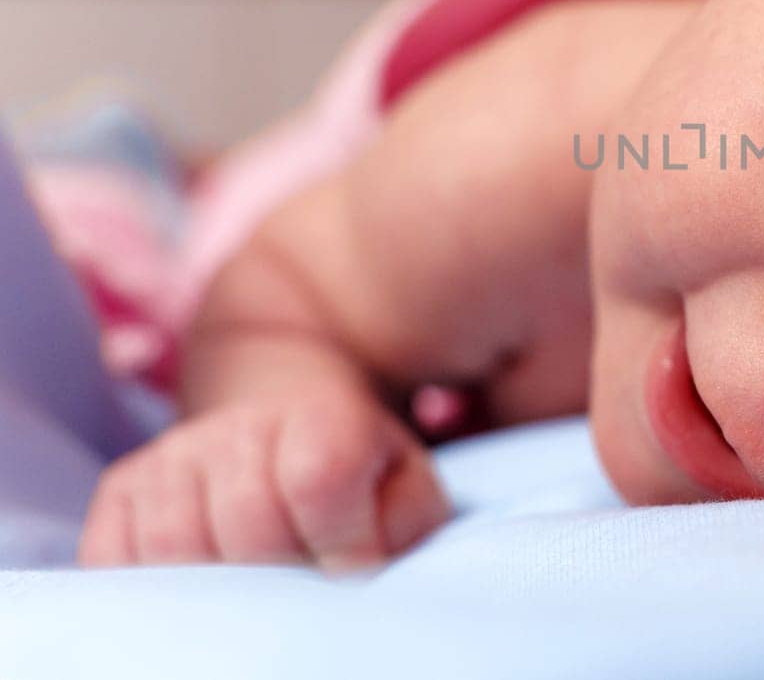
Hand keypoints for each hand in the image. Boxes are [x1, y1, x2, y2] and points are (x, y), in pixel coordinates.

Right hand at [78, 387, 450, 569]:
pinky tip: (200, 584)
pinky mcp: (122, 488)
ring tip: (254, 583)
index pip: (318, 479)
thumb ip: (405, 523)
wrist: (288, 421)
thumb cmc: (359, 476)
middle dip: (282, 574)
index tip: (354, 565)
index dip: (341, 541)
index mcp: (321, 416)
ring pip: (174, 546)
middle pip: (245, 523)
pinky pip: (113, 557)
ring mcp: (172, 454)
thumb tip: (355, 566)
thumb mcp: (408, 491)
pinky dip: (154, 589)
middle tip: (301, 582)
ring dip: (218, 586)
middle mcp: (238, 425)